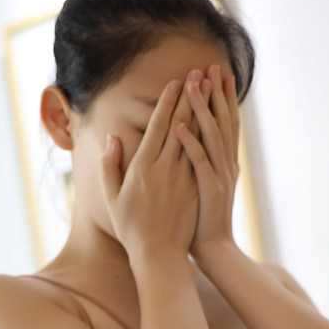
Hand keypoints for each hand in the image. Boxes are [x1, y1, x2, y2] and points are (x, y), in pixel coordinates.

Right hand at [99, 79, 198, 258]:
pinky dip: (213, 136)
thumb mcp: (111, 198)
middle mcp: (165, 169)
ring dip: (206, 110)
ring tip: (212, 90)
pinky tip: (219, 121)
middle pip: (181, 124)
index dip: (168, 102)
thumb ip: (109, 166)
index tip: (176, 82)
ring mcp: (184, 178)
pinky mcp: (196, 188)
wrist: (158, 256)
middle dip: (191, 97)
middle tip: (199, 73)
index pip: (158, 126)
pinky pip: (207, 156)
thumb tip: (111, 139)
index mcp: (142, 168)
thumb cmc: (131, 229)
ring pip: (198, 137)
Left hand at [175, 64, 240, 258]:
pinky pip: (198, 163)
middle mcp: (225, 164)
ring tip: (191, 86)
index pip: (224, 123)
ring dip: (201, 109)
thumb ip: (204, 162)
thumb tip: (196, 141)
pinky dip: (189, 144)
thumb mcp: (208, 186)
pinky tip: (178, 128)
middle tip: (210, 67)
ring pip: (210, 136)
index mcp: (224, 162)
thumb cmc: (203, 220)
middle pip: (221, 122)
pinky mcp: (209, 190)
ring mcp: (219, 176)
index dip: (221, 98)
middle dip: (215, 94)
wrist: (214, 249)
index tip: (215, 75)